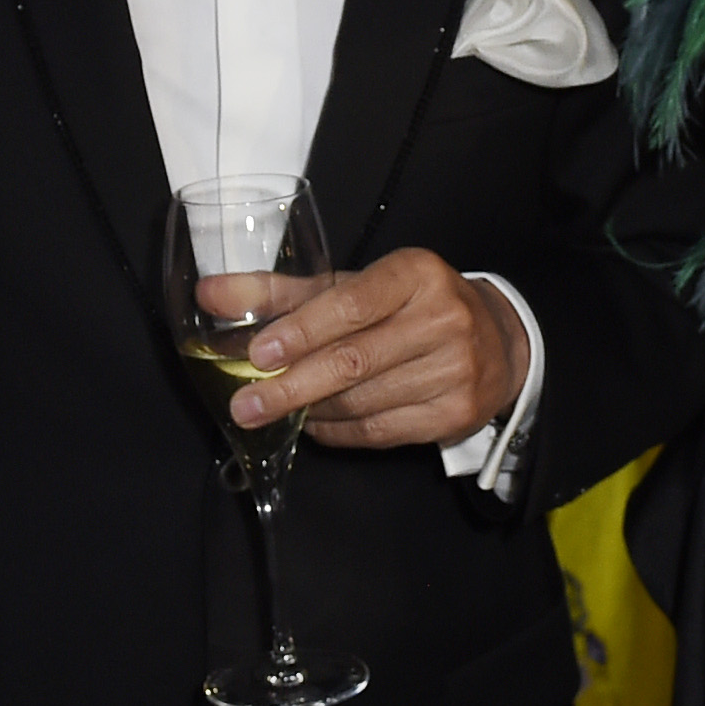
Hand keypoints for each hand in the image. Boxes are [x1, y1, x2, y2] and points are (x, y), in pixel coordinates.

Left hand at [224, 247, 530, 449]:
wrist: (496, 341)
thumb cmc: (407, 307)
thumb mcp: (353, 285)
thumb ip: (280, 292)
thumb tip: (208, 295)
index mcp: (416, 274)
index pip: (353, 304)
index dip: (303, 330)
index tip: (258, 353)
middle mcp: (443, 318)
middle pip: (354, 360)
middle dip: (291, 386)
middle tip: (245, 405)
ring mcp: (455, 369)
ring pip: (363, 400)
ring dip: (311, 410)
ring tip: (276, 409)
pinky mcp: (455, 413)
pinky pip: (380, 431)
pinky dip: (337, 432)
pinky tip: (313, 425)